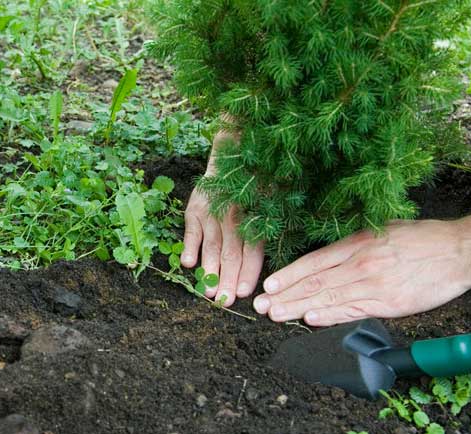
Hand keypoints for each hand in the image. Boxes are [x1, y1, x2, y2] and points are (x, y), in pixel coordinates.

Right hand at [181, 131, 264, 307]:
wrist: (233, 151)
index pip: (252, 250)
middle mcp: (232, 216)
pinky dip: (189, 246)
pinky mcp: (195, 209)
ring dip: (209, 270)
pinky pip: (190, 231)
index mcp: (254, 217)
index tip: (243, 292)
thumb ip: (274, 224)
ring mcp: (211, 213)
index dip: (248, 272)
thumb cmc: (259, 180)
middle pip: (230, 254)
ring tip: (208, 292)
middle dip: (227, 280)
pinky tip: (187, 263)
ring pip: (211, 246)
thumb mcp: (276, 198)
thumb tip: (282, 253)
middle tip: (224, 302)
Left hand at [252, 218, 470, 326]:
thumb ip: (352, 244)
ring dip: (298, 308)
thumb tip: (324, 259)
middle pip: (314, 282)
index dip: (288, 274)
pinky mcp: (389, 303)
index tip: (269, 284)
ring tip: (276, 314)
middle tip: (262, 305)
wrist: (458, 250)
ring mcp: (374, 284)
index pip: (313, 262)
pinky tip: (310, 320)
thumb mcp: (380, 230)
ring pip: (328, 299)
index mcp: (357, 243)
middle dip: (284, 294)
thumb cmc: (421, 238)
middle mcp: (361, 263)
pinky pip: (353, 311)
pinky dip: (329, 317)